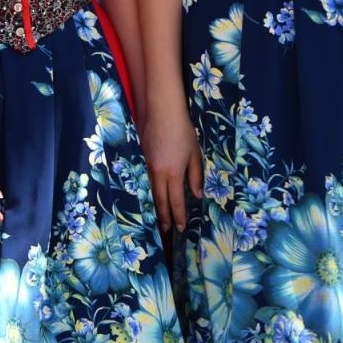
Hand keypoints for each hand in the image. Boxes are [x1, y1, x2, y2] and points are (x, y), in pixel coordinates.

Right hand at [141, 96, 203, 233]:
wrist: (162, 113)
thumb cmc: (183, 131)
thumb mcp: (195, 154)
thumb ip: (195, 176)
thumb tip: (197, 195)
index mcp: (173, 173)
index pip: (176, 201)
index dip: (178, 215)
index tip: (180, 227)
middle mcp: (159, 173)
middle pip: (161, 201)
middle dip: (164, 216)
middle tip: (167, 230)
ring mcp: (150, 167)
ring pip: (153, 192)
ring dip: (158, 206)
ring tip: (162, 218)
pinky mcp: (145, 160)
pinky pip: (150, 181)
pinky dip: (154, 192)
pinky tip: (158, 196)